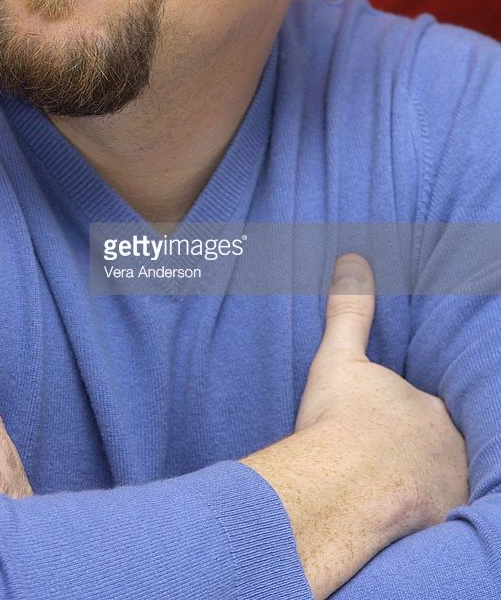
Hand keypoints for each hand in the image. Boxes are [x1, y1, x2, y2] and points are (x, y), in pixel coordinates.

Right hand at [241, 253, 468, 599]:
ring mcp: (447, 492)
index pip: (429, 412)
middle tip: (382, 461)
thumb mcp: (339, 360)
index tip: (385, 426)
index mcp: (430, 410)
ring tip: (384, 493)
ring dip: (420, 487)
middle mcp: (451, 449)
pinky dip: (414, 522)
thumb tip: (354, 260)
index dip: (409, 419)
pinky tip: (389, 523)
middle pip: (440, 449)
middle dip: (420, 453)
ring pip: (440, 486)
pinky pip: (429, 524)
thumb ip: (350, 311)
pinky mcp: (435, 530)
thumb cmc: (339, 423)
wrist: (341, 487)